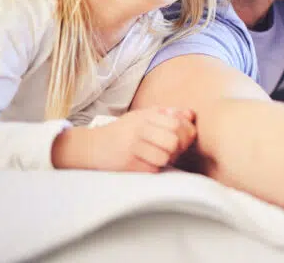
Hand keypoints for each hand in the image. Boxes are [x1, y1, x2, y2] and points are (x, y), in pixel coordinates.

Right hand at [52, 107, 196, 171]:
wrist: (91, 147)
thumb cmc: (123, 131)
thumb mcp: (143, 116)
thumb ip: (169, 114)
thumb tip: (191, 115)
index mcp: (146, 116)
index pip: (178, 124)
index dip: (187, 134)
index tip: (183, 139)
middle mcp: (139, 129)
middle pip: (175, 140)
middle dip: (179, 148)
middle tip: (173, 150)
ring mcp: (132, 147)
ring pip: (166, 156)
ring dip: (167, 160)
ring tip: (159, 156)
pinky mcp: (127, 165)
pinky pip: (153, 169)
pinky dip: (154, 168)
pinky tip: (147, 163)